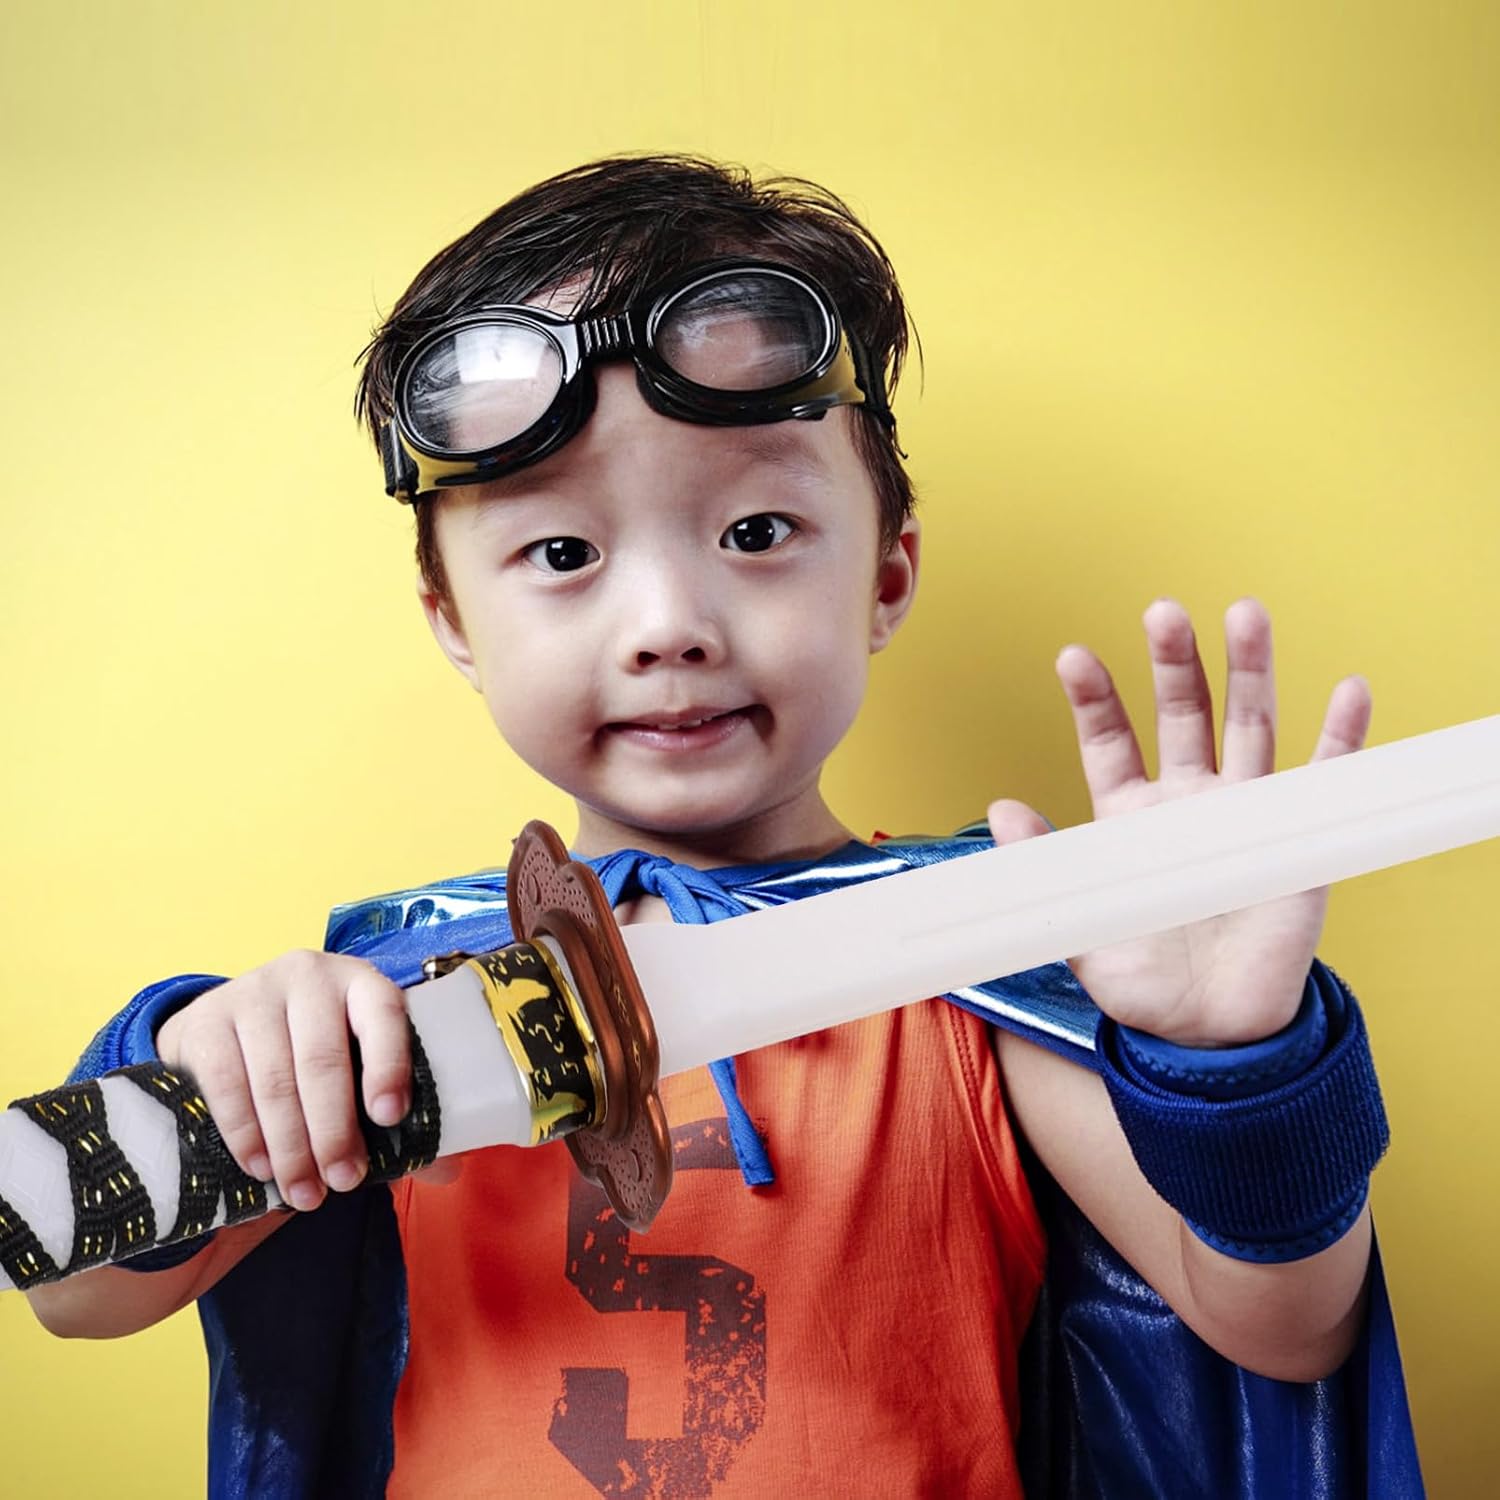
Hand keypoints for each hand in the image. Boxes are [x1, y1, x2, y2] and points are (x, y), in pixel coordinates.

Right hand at [155, 950, 413, 1210]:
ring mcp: (252, 993)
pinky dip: (245, 1134)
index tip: (390, 1118)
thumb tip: (448, 1167)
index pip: (383, 1015)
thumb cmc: (315, 1050)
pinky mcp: (206, 1020)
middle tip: (343, 1182)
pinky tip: (261, 1167)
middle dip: (333, 1131)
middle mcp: (308, 976)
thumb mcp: (357, 1062)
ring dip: (290, 1146)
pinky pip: (226, 1085)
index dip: (389, 1065)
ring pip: (274, 1080)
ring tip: (304, 1192)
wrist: (231, 1023)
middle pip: (323, 1060)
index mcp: (361, 982)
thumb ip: (395, 1108)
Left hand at [988, 598, 1371, 1045]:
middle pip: (1182, 714)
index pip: (1110, 742)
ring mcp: (1244, 813)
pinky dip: (1341, 734)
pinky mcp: (1296, 838)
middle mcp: (1187, 802)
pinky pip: (1323, 778)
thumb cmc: (1141, 980)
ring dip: (1250, 670)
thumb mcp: (1080, 922)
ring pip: (1249, 726)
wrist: (1209, 1031)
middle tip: (1163, 612)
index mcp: (1129, 817)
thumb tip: (999, 810)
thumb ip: (1042, 866)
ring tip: (1245, 613)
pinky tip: (1348, 689)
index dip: (1094, 700)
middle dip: (1174, 663)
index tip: (1074, 656)